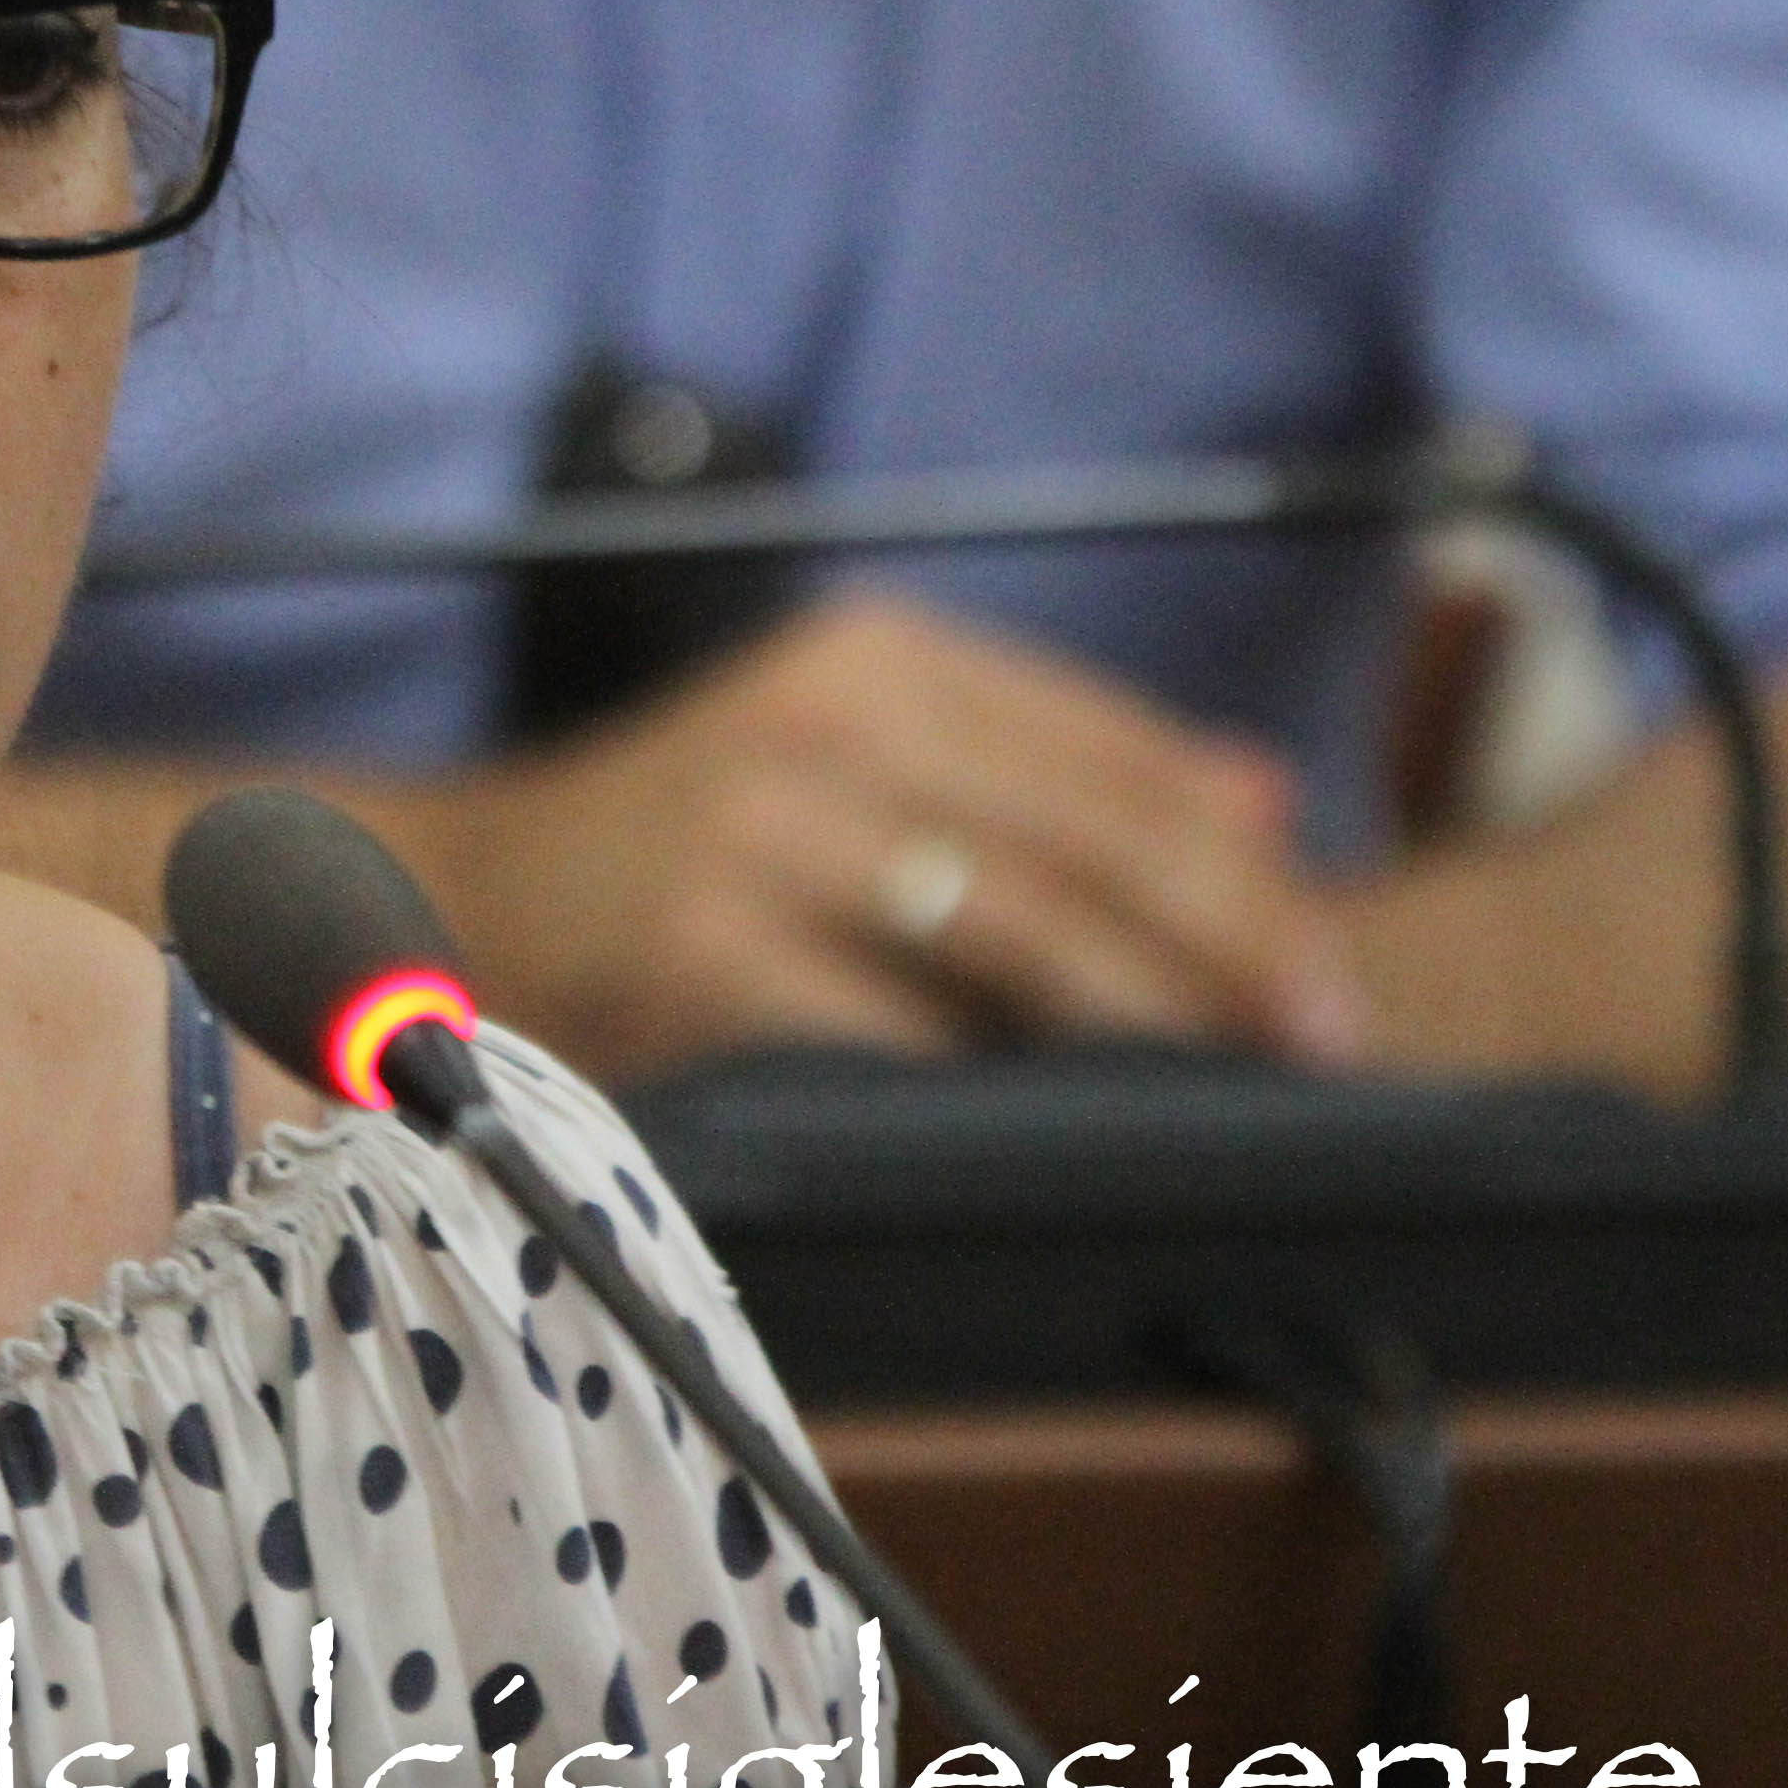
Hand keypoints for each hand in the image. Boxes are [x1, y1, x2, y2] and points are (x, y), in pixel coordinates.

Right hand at [421, 595, 1370, 1079]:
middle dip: (1228, 948)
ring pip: (1013, 926)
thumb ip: (1049, 771)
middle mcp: (821, 719)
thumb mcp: (858, 755)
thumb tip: (1265, 802)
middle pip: (1088, 837)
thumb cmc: (683, 845)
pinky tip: (1051, 1129)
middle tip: (1319, 1038)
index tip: (1326, 967)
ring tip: (1221, 1085)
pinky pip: (891, 1026)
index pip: (1115, 755)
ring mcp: (757, 830)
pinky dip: (987, 1082)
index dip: (1242, 869)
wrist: (461, 897)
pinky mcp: (703, 945)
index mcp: (876, 658)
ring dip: (1140, 1018)